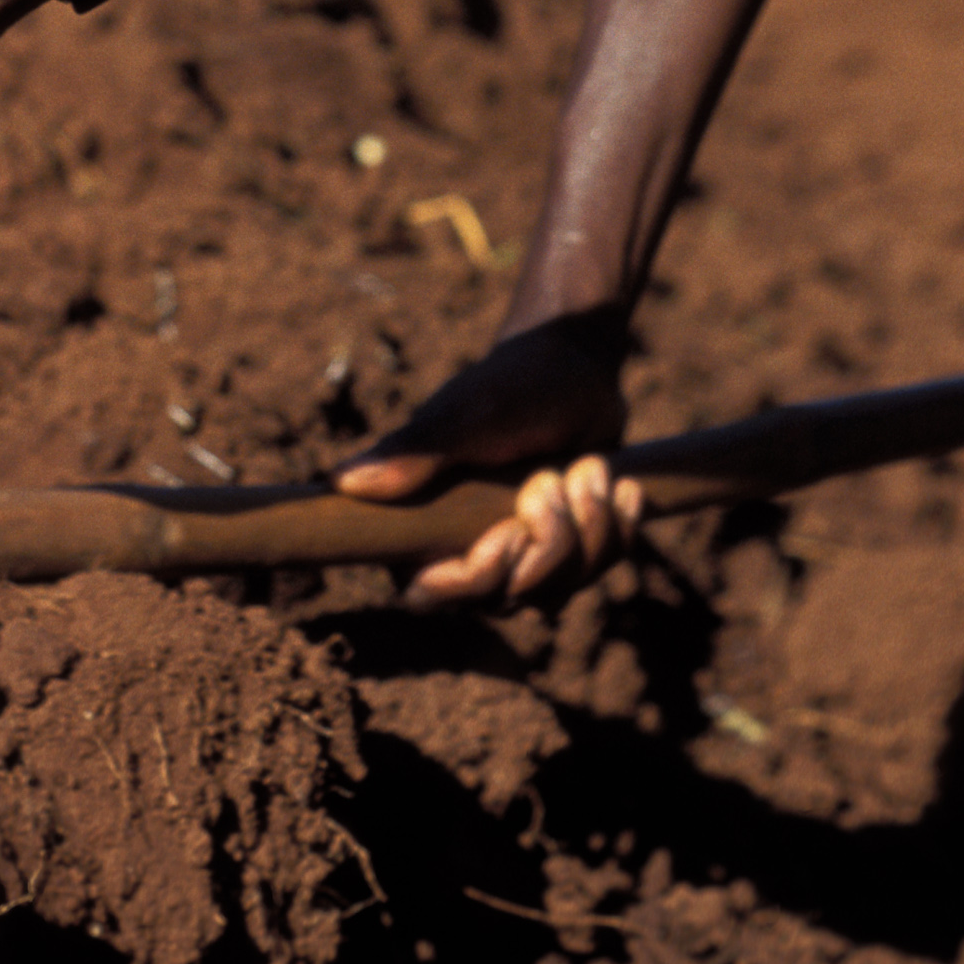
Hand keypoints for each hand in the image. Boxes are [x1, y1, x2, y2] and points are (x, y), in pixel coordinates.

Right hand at [334, 311, 639, 601]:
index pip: (429, 597)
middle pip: (505, 599)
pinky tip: (622, 486)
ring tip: (589, 467)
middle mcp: (468, 549)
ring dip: (587, 528)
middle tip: (554, 480)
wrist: (574, 364)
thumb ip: (413, 451)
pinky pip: (599, 569)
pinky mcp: (570, 548)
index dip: (472, 580)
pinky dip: (617, 527)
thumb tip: (341, 481)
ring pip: (559, 590)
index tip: (508, 533)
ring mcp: (523, 554)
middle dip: (546, 546)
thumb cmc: (510, 383)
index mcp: (424, 524)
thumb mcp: (465, 415)